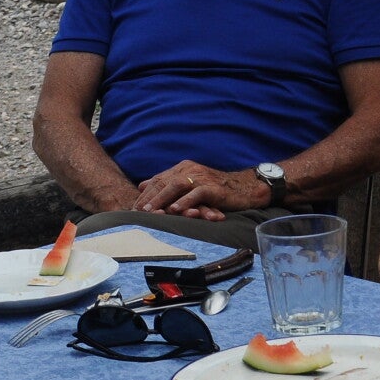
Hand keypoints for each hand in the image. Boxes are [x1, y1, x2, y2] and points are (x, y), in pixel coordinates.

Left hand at [133, 160, 261, 220]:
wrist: (245, 188)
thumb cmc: (216, 188)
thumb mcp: (190, 183)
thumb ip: (168, 182)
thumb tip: (143, 184)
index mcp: (183, 167)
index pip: (159, 179)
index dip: (145, 193)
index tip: (133, 208)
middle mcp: (191, 169)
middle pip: (165, 182)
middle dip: (150, 198)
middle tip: (137, 211)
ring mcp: (202, 177)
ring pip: (177, 186)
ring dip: (162, 199)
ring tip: (151, 211)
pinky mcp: (213, 188)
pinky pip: (196, 193)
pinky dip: (184, 201)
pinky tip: (175, 209)